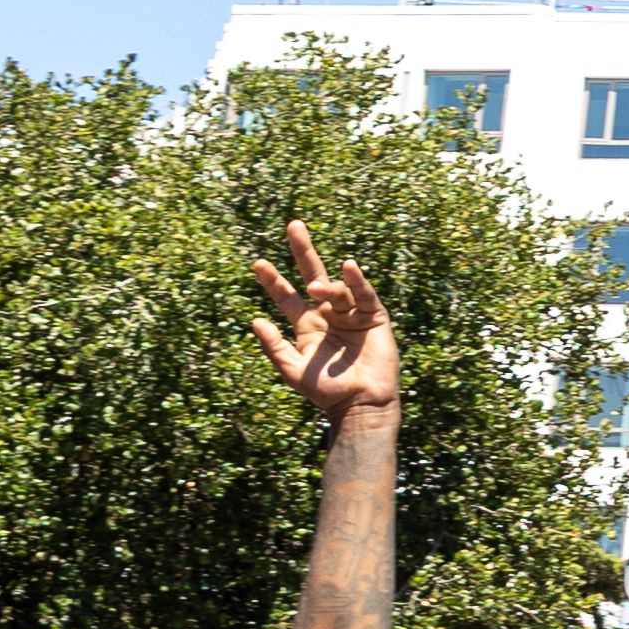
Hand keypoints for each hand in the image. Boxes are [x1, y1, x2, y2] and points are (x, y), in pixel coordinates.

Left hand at [247, 226, 400, 427]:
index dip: (273, 281)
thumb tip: (254, 320)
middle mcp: (328, 313)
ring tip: (316, 289)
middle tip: (293, 225)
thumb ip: (274, 346)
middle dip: (303, 250)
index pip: (286, 297)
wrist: (360, 403)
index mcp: (307, 325)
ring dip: (326, 285)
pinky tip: (349, 268)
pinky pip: (363, 293)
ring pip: (336, 288)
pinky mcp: (373, 315)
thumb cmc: (326, 391)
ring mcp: (351, 313)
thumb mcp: (293, 369)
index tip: (257, 264)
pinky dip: (356, 280)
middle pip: (313, 274)